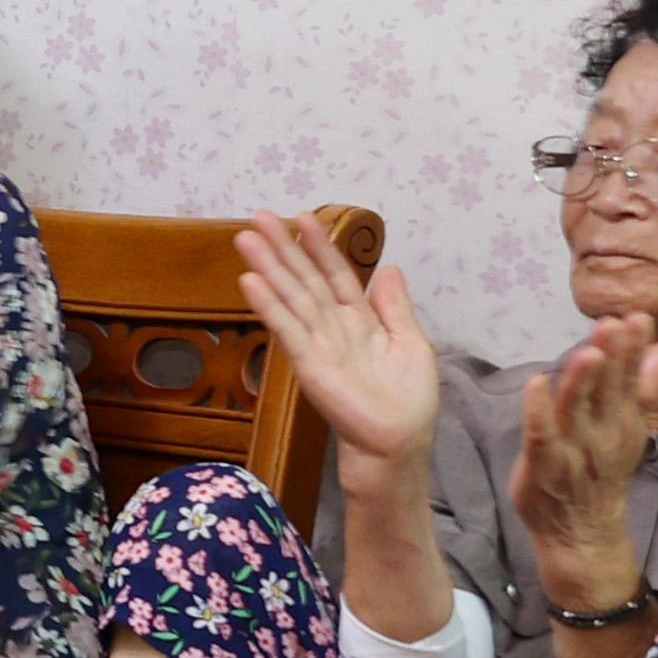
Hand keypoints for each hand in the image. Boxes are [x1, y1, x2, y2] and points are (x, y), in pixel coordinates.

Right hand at [234, 216, 443, 475]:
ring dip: (268, 266)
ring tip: (245, 238)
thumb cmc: (408, 399)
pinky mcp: (306, 362)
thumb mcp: (412, 342)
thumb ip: (395, 307)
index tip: (302, 218)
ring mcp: (317, 343)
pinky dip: (268, 304)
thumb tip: (390, 268)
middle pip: (304, 279)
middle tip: (258, 217)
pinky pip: (286, 327)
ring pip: (291, 296)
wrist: (399, 440)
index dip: (319, 247)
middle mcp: (333, 326)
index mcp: (360, 319)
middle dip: (283, 248)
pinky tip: (250, 281)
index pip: (336, 275)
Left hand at [522, 316, 657, 595]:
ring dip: (582, 379)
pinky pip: (540, 435)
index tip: (638, 317)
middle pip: (608, 389)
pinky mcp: (543, 465)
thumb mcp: (627, 428)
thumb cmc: (599, 471)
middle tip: (614, 322)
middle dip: (612, 356)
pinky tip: (535, 383)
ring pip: (577, 408)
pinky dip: (538, 411)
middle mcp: (602, 433)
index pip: (631, 379)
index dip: (634, 349)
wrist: (582, 533)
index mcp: (623, 421)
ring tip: (588, 350)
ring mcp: (573, 450)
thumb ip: (643, 387)